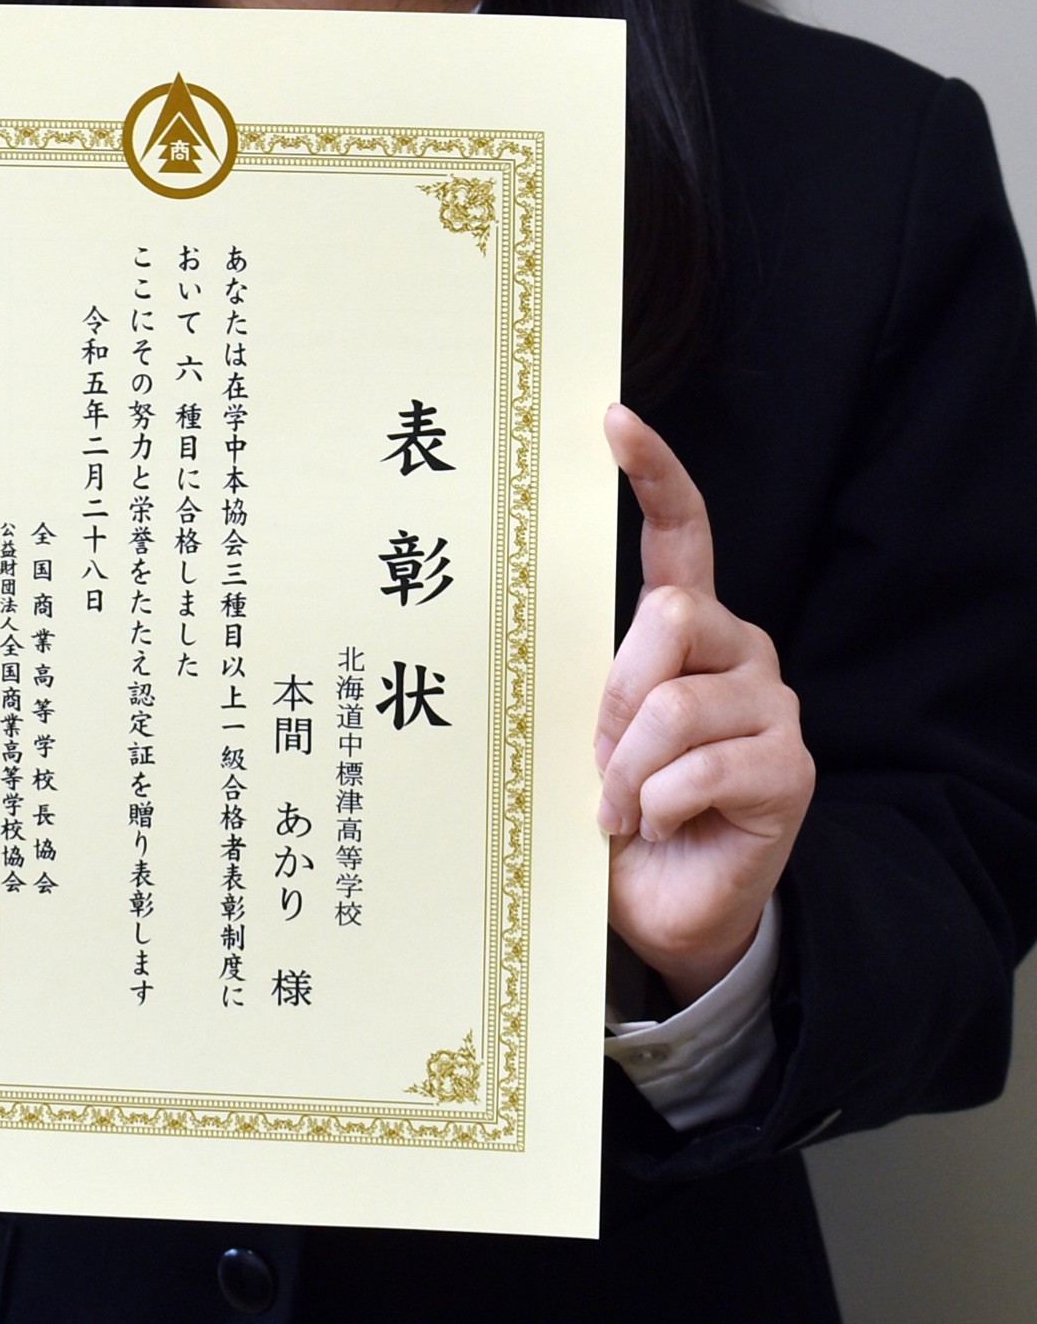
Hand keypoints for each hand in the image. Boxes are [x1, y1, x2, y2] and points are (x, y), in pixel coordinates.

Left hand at [596, 407, 814, 1006]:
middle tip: (596, 762)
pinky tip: (658, 826)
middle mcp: (739, 647)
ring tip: (619, 810)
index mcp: (686, 624)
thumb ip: (587, 669)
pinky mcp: (789, 767)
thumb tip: (533, 612)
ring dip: (627, 770)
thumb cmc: (614, 807)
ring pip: (674, 702)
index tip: (613, 419)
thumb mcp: (585, 730)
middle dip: (614, 696)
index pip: (680, 531)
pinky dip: (656, 804)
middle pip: (668, 616)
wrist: (662, 904)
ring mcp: (771, 704)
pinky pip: (699, 766)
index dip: (653, 472)